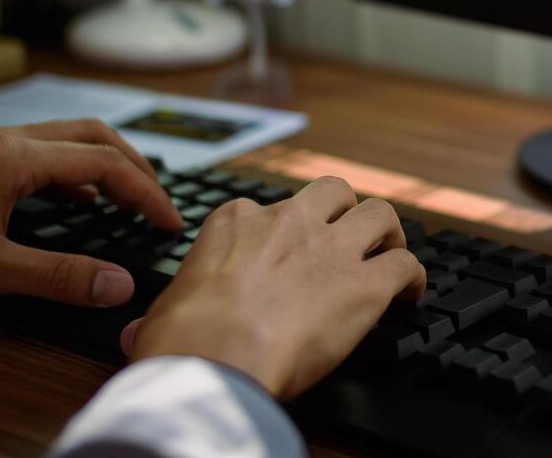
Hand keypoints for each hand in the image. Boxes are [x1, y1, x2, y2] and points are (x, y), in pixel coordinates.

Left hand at [0, 120, 182, 305]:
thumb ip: (58, 276)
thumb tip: (117, 286)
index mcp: (16, 158)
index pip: (106, 164)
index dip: (146, 193)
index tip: (168, 222)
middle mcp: (6, 140)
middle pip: (94, 136)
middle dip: (135, 166)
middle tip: (157, 202)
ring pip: (66, 138)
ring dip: (105, 163)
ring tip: (126, 199)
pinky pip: (39, 149)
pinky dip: (71, 169)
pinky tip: (72, 201)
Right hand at [121, 176, 424, 398]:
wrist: (214, 359)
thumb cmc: (181, 339)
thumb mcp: (159, 314)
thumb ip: (161, 314)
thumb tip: (138, 333)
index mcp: (237, 223)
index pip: (267, 210)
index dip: (284, 232)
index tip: (287, 253)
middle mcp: (290, 223)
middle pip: (334, 191)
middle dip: (346, 210)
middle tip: (351, 237)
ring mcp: (331, 249)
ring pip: (380, 213)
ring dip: (389, 234)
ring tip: (390, 254)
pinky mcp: (364, 284)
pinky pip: (405, 265)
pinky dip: (413, 277)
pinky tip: (411, 294)